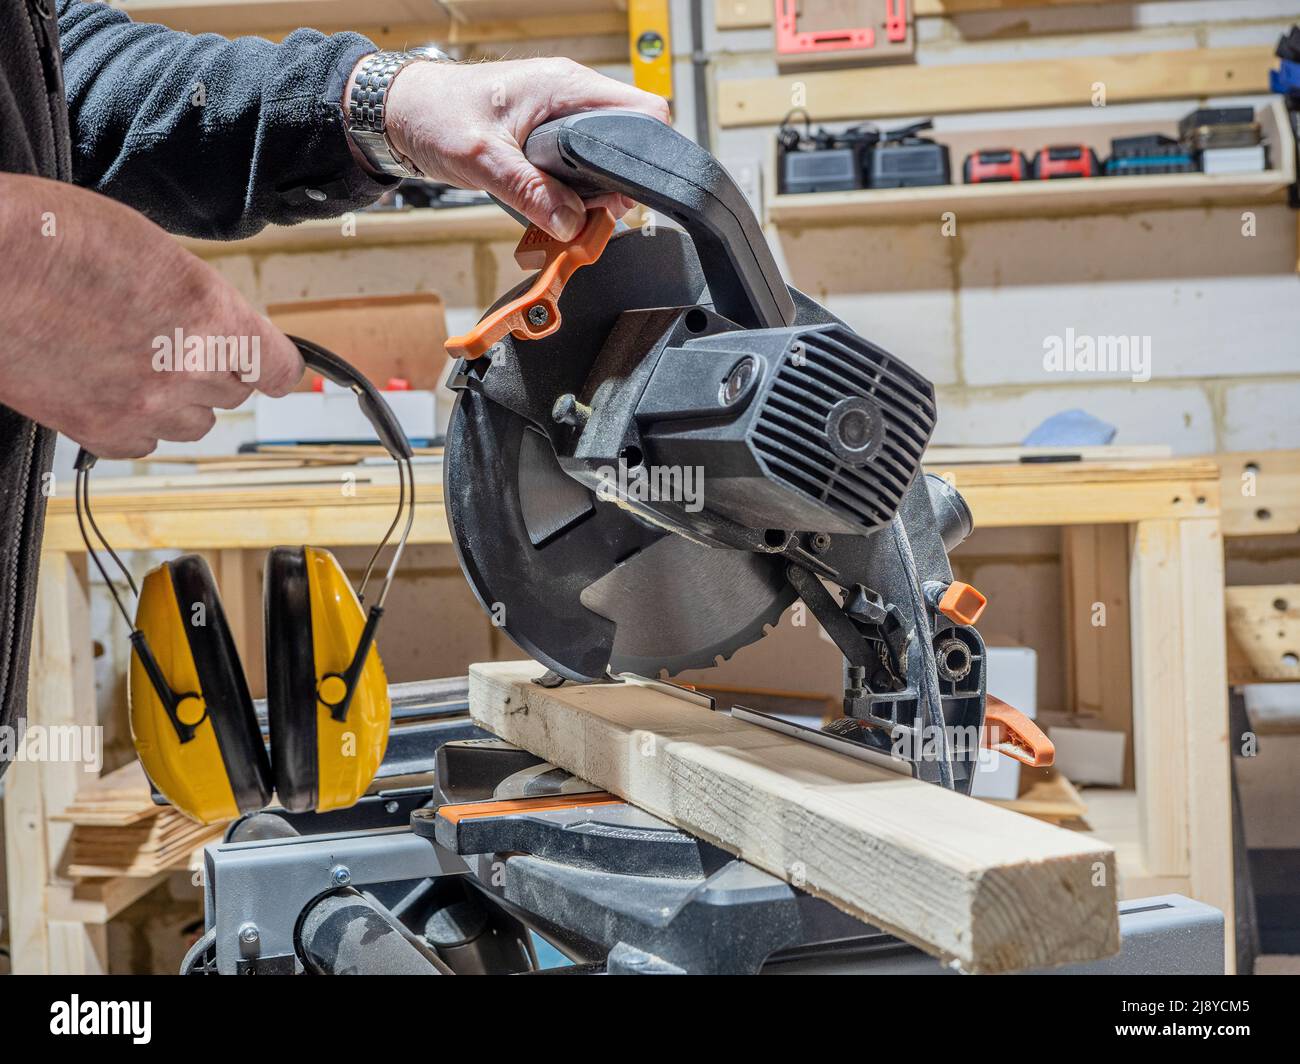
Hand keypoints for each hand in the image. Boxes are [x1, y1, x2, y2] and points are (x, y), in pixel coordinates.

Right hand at [0, 175, 302, 458]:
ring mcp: (144, 407)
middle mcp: (188, 370)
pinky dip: (136, 424)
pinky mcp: (99, 431)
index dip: (276, 368)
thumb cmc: (52, 237)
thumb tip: (215, 325)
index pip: (279, 368)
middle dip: (215, 373)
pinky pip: (143, 444)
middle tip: (175, 346)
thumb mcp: (154, 250)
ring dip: (178, 401)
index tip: (272, 370)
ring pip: (193, 425)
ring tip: (137, 365)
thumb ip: (198, 299)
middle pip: (233, 395)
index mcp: (213, 317)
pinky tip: (109, 389)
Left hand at [379, 57, 670, 239]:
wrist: (402, 111)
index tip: (626, 194)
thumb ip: (531, 192)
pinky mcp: (548, 137)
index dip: (647, 155)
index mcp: (565, 86)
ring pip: (604, 159)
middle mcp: (570, 96)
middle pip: (628, 142)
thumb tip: (571, 223)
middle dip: (617, 185)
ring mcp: (560, 116)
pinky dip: (573, 194)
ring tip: (571, 216)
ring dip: (594, 194)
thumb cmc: (435, 113)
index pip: (643, 111)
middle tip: (593, 215)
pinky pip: (579, 167)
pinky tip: (556, 208)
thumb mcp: (483, 159)